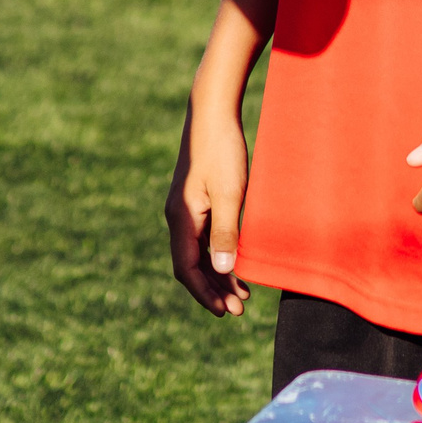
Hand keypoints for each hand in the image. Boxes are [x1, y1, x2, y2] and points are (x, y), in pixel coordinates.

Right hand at [165, 104, 252, 316]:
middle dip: (213, 289)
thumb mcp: (230, 193)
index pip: (186, 268)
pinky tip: (237, 262)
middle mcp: (179, 216)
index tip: (223, 311)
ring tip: (242, 294)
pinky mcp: (197, 199)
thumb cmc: (223, 150)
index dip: (204, 292)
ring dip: (218, 274)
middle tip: (237, 309)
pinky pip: (204, 236)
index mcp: (181, 218)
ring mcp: (187, 208)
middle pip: (191, 265)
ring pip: (199, 252)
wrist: (213, 112)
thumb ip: (226, 232)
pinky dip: (219, 253)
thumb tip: (222, 270)